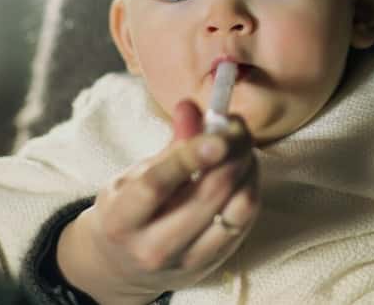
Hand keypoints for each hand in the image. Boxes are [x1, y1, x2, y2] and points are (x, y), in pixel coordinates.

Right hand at [58, 100, 258, 304]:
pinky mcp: (213, 263)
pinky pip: (245, 220)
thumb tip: (189, 106)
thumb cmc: (129, 209)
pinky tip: (244, 169)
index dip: (190, 156)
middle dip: (233, 150)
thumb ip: (169, 144)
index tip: (216, 134)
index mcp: (121, 220)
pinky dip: (251, 188)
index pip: (157, 185)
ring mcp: (187, 261)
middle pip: (208, 193)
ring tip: (241, 146)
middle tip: (236, 125)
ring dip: (248, 167)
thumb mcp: (134, 175)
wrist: (122, 267)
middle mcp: (153, 247)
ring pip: (237, 207)